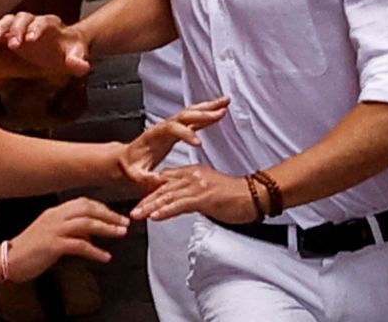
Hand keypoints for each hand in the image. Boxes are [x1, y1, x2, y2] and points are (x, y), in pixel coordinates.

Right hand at [0, 12, 92, 76]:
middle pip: (23, 18)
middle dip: (16, 29)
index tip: (30, 39)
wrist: (64, 46)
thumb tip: (82, 66)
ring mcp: (23, 26)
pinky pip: (0, 29)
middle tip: (13, 43)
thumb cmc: (70, 49)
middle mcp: (35, 22)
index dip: (36, 28)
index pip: (43, 21)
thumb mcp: (77, 56)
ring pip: (9, 20)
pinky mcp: (13, 34)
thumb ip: (78, 61)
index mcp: (52, 25)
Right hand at [5, 198, 129, 279]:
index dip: (102, 208)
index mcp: (54, 212)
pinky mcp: (53, 245)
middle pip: (87, 208)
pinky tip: (105, 257)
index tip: (115, 215)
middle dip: (109, 214)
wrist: (9, 259)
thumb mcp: (51, 235)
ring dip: (106, 228)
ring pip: (86, 223)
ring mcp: (53, 229)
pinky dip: (95, 251)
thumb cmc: (29, 249)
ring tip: (120, 234)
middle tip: (124, 223)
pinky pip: (79, 245)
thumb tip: (90, 237)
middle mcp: (55, 216)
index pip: (83, 202)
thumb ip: (71, 232)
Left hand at [114, 97, 228, 188]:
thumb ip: (144, 178)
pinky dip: (207, 113)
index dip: (184, 134)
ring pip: (191, 112)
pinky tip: (218, 111)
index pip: (171, 129)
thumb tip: (155, 181)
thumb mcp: (135, 175)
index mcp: (155, 136)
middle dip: (203, 113)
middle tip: (220, 112)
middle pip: (185, 115)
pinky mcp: (177, 129)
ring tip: (224, 102)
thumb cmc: (131, 167)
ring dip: (208, 107)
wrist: (126, 159)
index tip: (197, 142)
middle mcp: (164, 127)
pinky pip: (194, 118)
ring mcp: (172, 126)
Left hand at [131, 163, 259, 224]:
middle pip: (163, 188)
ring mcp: (197, 186)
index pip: (166, 182)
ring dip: (150, 206)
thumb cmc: (235, 196)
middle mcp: (192, 176)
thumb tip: (181, 202)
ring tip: (138, 214)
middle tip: (133, 211)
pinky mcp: (203, 197)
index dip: (151, 193)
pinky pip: (180, 204)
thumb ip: (192, 193)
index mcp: (192, 172)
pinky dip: (166, 210)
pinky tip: (155, 216)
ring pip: (168, 196)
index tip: (140, 203)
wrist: (254, 195)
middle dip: (146, 201)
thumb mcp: (208, 191)